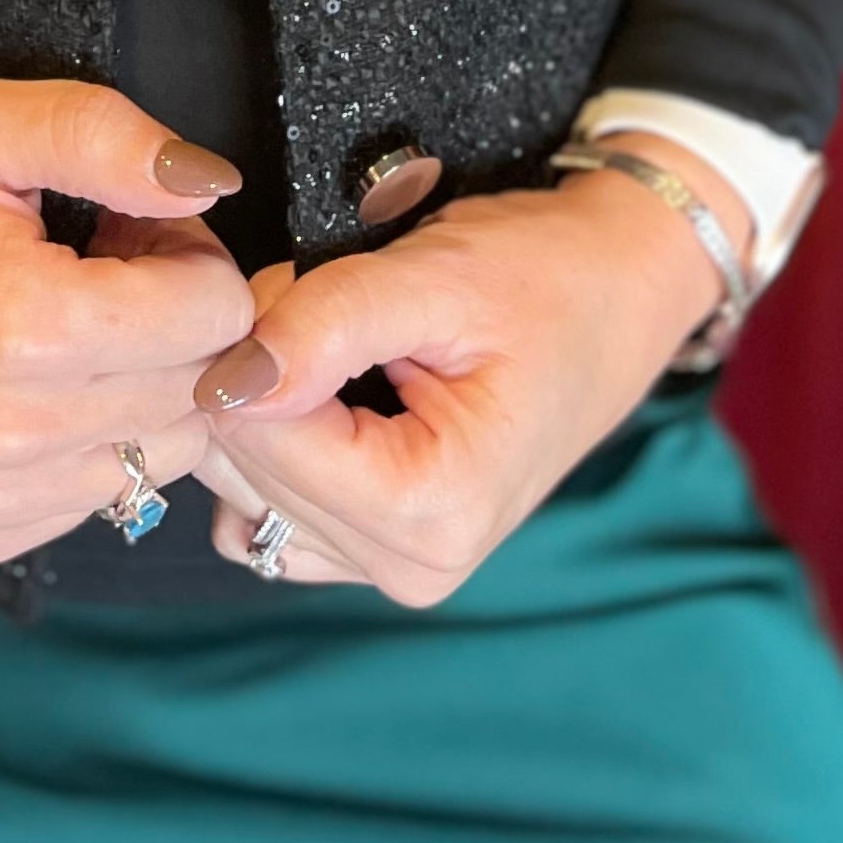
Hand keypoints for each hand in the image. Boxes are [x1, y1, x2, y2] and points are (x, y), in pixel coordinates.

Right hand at [0, 78, 258, 568]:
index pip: (215, 316)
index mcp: (23, 325)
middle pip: (196, 394)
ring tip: (66, 331)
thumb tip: (213, 184)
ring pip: (158, 459)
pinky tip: (30, 388)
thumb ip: (107, 139)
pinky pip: (95, 501)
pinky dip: (87, 445)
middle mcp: (9, 436)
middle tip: (99, 274)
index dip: (188, 257)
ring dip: (139, 392)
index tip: (126, 233)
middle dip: (173, 326)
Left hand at [188, 145, 750, 602]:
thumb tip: (226, 378)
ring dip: (264, 398)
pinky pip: (263, 504)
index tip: (307, 282)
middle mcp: (410, 564)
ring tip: (341, 336)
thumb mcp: (440, 277)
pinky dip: (273, 437)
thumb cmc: (545, 279)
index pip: (263, 436)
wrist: (615, 296)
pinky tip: (327, 386)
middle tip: (328, 297)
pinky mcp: (371, 547)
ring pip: (242, 484)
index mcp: (434, 511)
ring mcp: (390, 565)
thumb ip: (328, 322)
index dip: (258, 340)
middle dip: (260, 366)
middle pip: (245, 465)